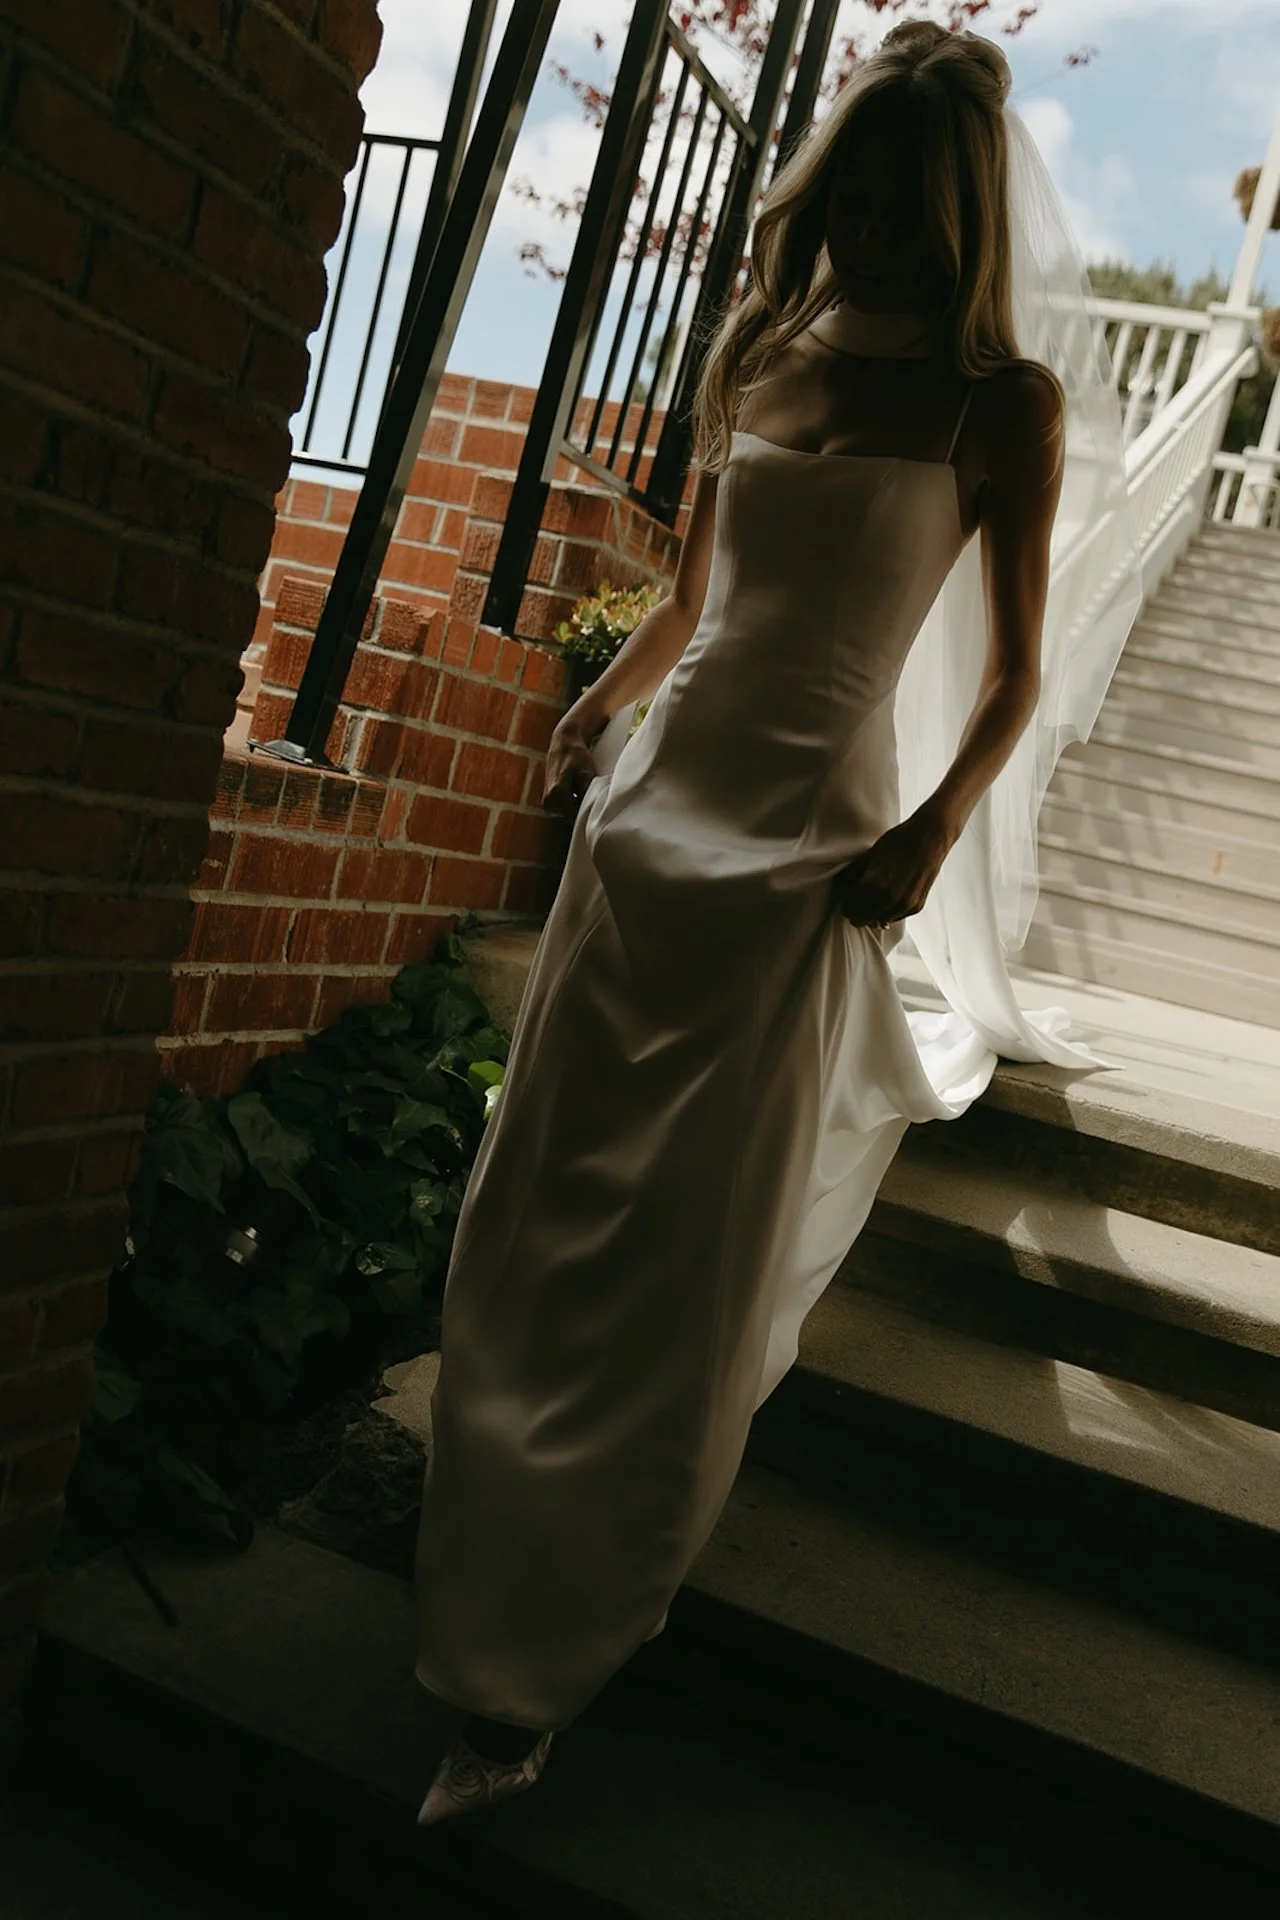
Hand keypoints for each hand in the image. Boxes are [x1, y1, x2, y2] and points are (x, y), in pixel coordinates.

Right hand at [542, 717, 597, 821]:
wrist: (563, 743)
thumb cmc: (576, 755)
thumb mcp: (586, 773)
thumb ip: (587, 794)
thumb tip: (593, 811)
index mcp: (556, 794)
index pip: (575, 818)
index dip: (588, 818)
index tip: (598, 814)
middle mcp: (548, 801)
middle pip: (571, 817)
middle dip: (583, 812)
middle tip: (594, 800)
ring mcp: (547, 802)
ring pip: (568, 814)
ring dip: (578, 808)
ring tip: (586, 793)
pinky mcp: (548, 801)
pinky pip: (564, 809)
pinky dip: (573, 804)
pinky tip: (579, 792)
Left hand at [833, 808, 954, 928]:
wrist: (930, 837)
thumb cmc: (899, 842)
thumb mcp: (869, 855)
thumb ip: (853, 875)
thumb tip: (841, 888)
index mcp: (874, 885)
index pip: (849, 910)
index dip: (846, 904)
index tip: (848, 899)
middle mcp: (890, 899)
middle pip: (862, 920)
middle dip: (858, 911)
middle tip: (859, 900)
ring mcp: (905, 905)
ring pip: (879, 922)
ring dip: (875, 912)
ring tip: (877, 895)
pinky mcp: (917, 906)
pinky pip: (896, 917)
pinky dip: (890, 910)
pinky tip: (892, 895)